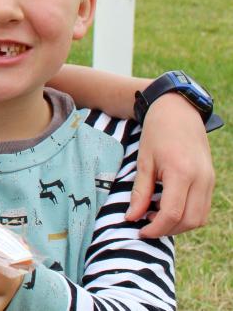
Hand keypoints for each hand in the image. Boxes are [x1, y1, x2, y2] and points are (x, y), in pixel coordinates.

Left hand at [127, 92, 213, 235]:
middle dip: (167, 230)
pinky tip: (168, 208)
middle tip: (145, 226)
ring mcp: (210, 180)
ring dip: (179, 225)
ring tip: (155, 216)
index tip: (139, 230)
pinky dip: (187, 215)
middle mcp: (201, 179)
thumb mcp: (143, 161)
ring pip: (199, 218)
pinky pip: (203, 208)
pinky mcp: (211, 180)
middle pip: (189, 221)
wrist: (178, 112)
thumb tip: (131, 217)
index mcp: (181, 172)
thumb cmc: (157, 133)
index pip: (172, 213)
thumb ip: (139, 191)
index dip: (155, 228)